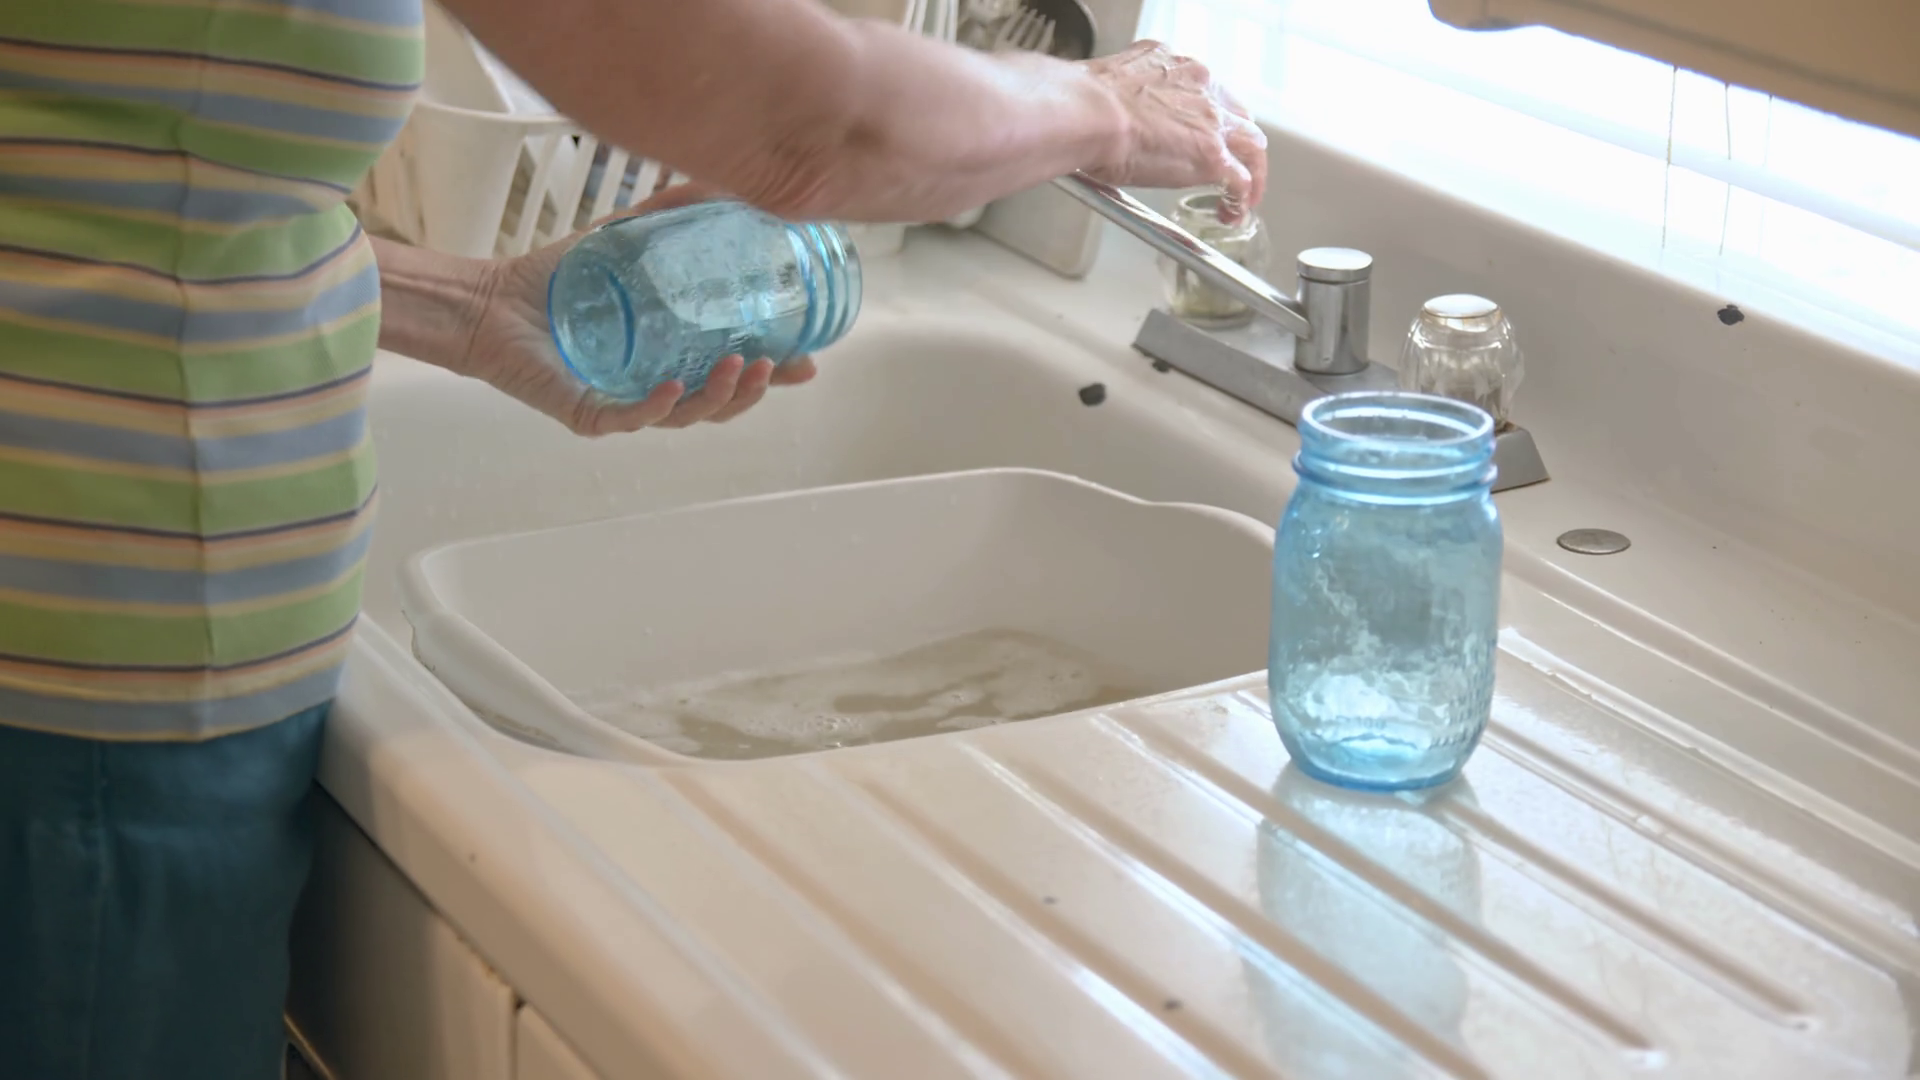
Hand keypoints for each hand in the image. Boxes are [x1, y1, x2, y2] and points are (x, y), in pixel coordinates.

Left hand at [464, 184, 816, 435]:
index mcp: (669, 357)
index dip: (773, 373)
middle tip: (781, 367)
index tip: (808, 361)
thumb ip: (666, 215)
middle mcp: (651, 387)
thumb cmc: (554, 281)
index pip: (731, 372)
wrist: (490, 301)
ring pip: (685, 416)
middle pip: (718, 404)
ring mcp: (623, 405)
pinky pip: (631, 419)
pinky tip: (675, 387)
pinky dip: (658, 406)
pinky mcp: (589, 414)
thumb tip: (717, 181)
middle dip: (756, 391)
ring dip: (719, 397)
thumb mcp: (622, 241)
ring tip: (739, 369)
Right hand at [1080, 41, 1267, 222]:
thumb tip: (1113, 117)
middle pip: (1237, 115)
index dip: (1209, 115)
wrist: (1089, 113)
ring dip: (1251, 169)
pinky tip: (1234, 212)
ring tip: (1243, 193)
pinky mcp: (1212, 157)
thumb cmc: (1085, 103)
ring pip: (1251, 145)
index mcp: (1176, 67)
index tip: (1202, 130)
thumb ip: (1125, 98)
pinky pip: (1241, 180)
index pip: (1207, 91)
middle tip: (1232, 161)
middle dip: (1237, 140)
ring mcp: (1211, 123)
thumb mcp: (1114, 85)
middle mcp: (1201, 87)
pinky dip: (1241, 199)